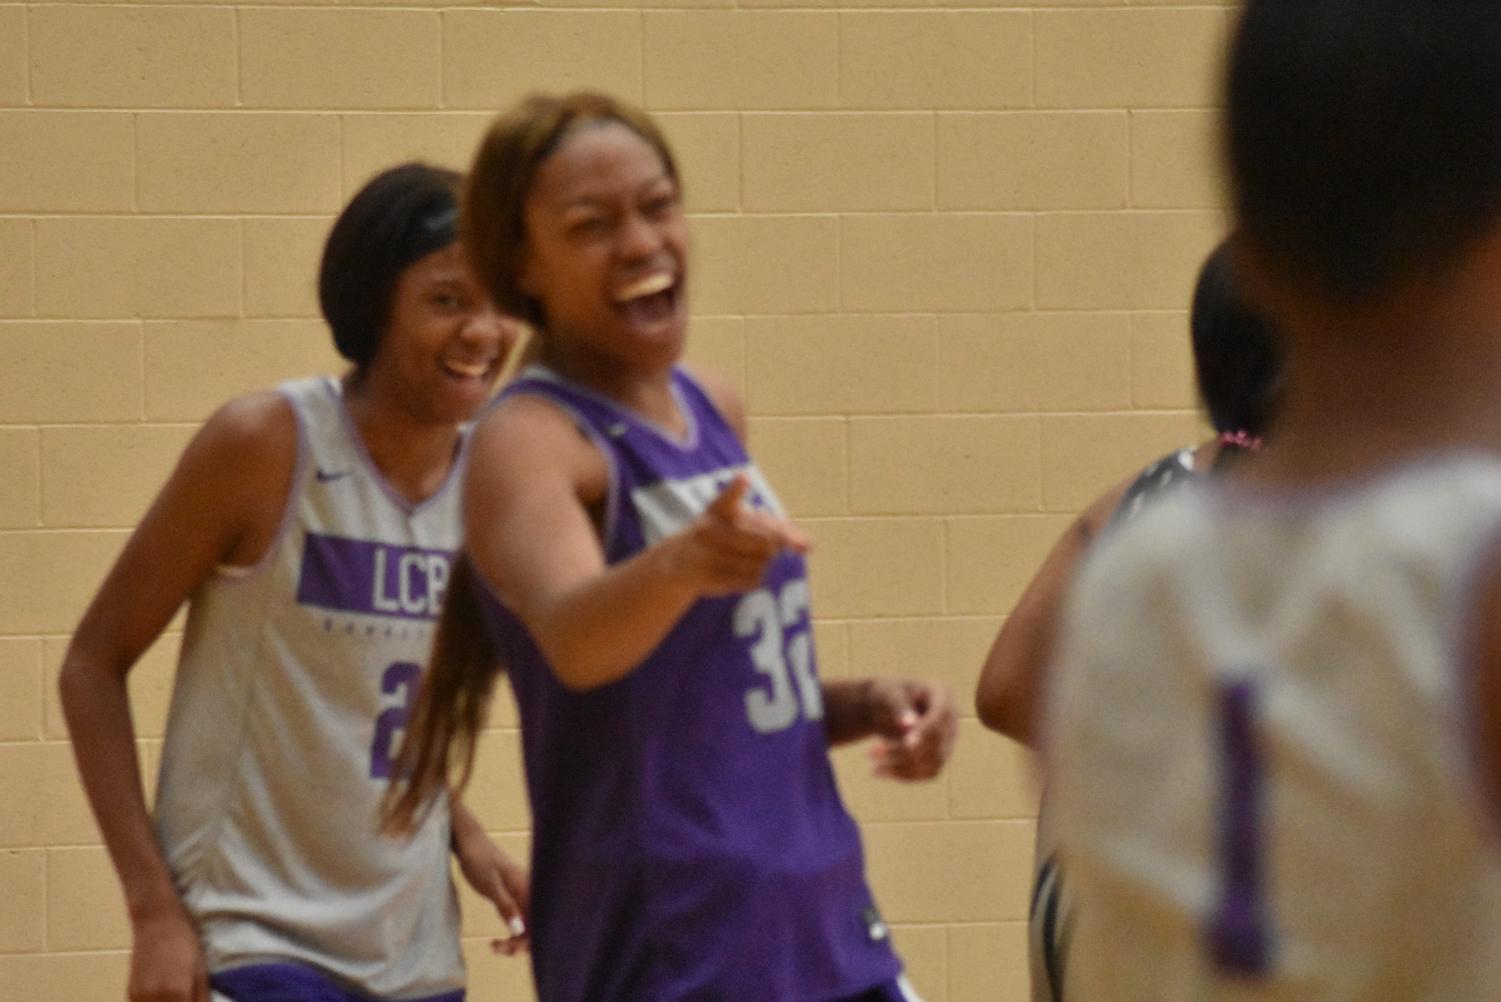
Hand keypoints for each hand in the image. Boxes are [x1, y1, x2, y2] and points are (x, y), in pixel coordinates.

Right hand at [128, 905, 209, 1001]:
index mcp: (176, 992)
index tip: (194, 1001)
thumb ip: (201, 997)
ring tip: (177, 998)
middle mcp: (154, 998)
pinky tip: (163, 997)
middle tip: (187, 998)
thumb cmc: (184, 942)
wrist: (156, 921)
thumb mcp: (200, 969)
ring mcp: (139, 997)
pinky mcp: (130, 992)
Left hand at [454, 828, 530, 956]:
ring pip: (526, 923)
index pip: (537, 921)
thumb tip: (520, 930)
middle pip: (535, 924)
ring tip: (495, 946)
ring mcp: (520, 894)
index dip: (528, 939)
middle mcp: (528, 891)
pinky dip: (511, 931)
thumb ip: (506, 906)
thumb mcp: (490, 885)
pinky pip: (518, 918)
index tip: (509, 949)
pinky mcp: (511, 895)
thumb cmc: (478, 860)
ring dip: (515, 939)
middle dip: (520, 943)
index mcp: (526, 888)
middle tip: (497, 949)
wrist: (469, 842)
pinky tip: (498, 939)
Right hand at [674, 474, 810, 594]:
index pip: (728, 498)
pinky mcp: (707, 576)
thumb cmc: (723, 535)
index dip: (737, 489)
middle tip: (771, 544)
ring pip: (760, 563)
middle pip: (765, 541)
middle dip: (776, 544)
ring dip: (765, 563)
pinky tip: (742, 571)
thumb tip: (809, 546)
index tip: (745, 478)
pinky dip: (755, 577)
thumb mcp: (742, 523)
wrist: (681, 560)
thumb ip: (778, 528)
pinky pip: (749, 580)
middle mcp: (709, 529)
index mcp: (719, 509)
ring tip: (749, 557)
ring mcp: (705, 554)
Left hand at [865, 678, 957, 780]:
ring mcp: (948, 742)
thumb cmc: (888, 695)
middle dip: (903, 752)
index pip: (940, 719)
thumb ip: (899, 705)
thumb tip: (910, 724)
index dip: (926, 733)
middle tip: (871, 753)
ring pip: (932, 763)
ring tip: (873, 767)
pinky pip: (927, 773)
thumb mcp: (888, 694)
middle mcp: (951, 721)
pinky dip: (904, 775)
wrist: (886, 707)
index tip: (907, 744)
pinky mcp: (939, 758)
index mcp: (943, 696)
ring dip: (902, 768)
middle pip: (936, 744)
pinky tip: (879, 772)